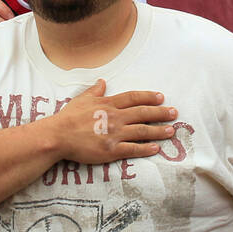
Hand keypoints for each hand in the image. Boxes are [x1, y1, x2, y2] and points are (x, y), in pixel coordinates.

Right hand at [47, 79, 177, 163]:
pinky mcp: (111, 150)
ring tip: (171, 130)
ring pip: (142, 131)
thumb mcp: (82, 99)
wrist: (58, 136)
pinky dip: (146, 149)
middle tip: (174, 113)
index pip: (133, 98)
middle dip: (161, 113)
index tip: (161, 97)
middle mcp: (115, 117)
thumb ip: (95, 91)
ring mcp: (114, 134)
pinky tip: (156, 148)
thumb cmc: (68, 117)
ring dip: (158, 130)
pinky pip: (133, 149)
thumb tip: (102, 81)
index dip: (149, 97)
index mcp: (108, 104)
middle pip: (143, 113)